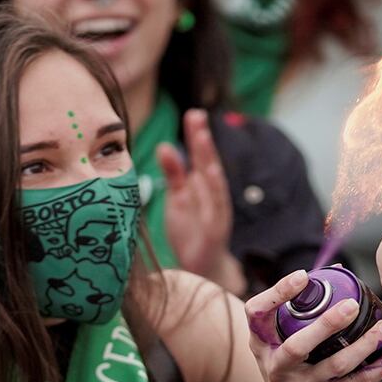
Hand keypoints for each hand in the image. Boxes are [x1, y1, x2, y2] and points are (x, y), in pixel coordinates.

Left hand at [157, 109, 240, 290]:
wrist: (203, 267)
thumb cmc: (191, 230)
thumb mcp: (178, 198)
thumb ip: (174, 174)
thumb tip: (164, 146)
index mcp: (202, 185)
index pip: (199, 156)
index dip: (196, 136)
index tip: (192, 114)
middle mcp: (212, 194)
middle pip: (208, 163)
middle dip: (203, 140)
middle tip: (196, 116)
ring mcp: (217, 211)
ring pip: (215, 183)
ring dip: (209, 160)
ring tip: (202, 139)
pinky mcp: (216, 230)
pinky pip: (216, 209)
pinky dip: (215, 193)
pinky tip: (210, 175)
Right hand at [245, 269, 381, 381]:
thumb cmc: (286, 371)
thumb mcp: (277, 343)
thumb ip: (297, 312)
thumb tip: (334, 272)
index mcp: (262, 343)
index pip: (257, 313)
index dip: (277, 293)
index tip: (302, 277)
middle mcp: (277, 366)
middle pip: (298, 346)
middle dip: (327, 324)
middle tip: (352, 305)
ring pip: (336, 366)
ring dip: (364, 345)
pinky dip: (378, 368)